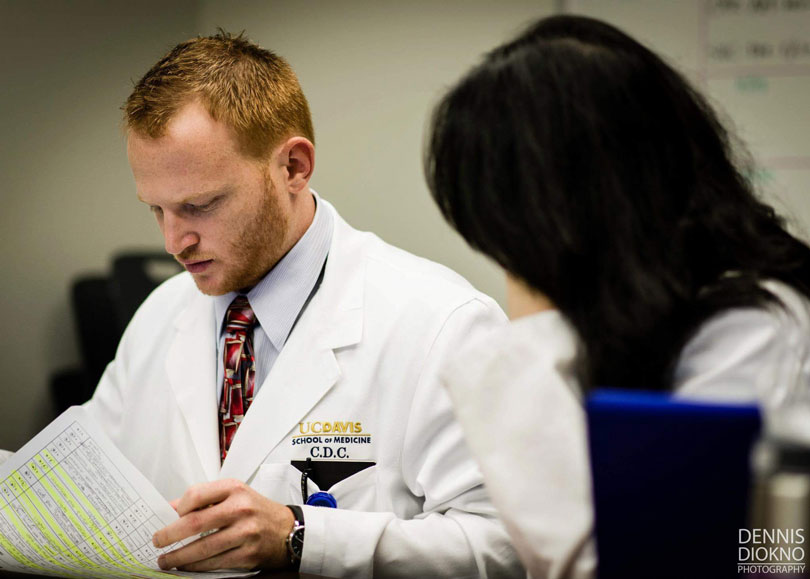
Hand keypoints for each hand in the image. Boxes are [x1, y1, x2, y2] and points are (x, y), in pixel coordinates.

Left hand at [152, 478, 294, 570]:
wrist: (289, 530)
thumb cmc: (257, 511)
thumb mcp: (235, 495)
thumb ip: (206, 499)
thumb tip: (172, 510)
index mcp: (234, 489)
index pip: (196, 495)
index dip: (178, 508)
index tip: (169, 518)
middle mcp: (240, 509)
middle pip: (195, 524)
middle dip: (170, 535)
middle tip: (157, 541)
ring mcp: (245, 533)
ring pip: (202, 548)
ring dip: (179, 556)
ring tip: (166, 560)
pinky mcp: (247, 554)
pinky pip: (214, 564)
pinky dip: (196, 567)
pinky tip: (187, 566)